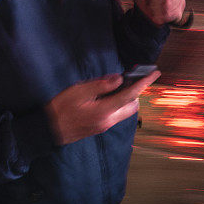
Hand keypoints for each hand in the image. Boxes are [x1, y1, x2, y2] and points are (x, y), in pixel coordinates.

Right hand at [45, 70, 159, 145]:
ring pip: (125, 111)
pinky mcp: (99, 127)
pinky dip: (118, 103)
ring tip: (117, 84)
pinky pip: (116, 114)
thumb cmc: (60, 108)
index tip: (155, 73)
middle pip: (132, 106)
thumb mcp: (79, 91)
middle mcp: (108, 121)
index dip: (144, 83)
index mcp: (104, 111)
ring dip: (127, 98)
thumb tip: (119, 79)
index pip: (130, 95)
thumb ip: (101, 85)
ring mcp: (104, 126)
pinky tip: (107, 94)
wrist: (48, 130)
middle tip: (132, 77)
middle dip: (136, 91)